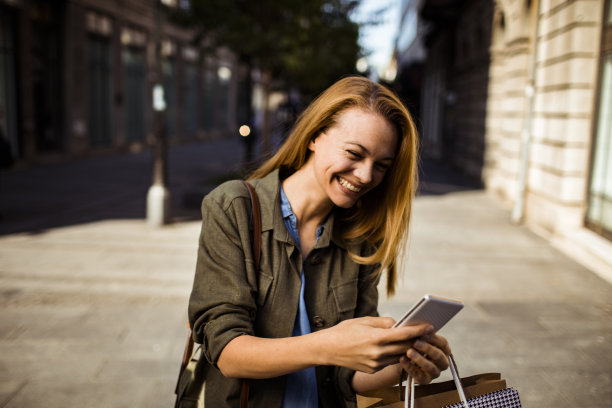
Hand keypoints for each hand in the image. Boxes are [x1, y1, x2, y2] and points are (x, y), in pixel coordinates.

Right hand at [319, 316, 434, 373]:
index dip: (418, 330)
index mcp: (375, 338)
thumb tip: (399, 323)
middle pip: (405, 347)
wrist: (328, 349)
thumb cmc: (344, 331)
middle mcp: (377, 353)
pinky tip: (399, 349)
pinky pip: (390, 362)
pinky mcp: (373, 369)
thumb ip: (383, 322)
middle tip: (427, 333)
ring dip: (409, 349)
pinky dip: (396, 355)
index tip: (429, 326)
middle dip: (417, 340)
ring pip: (399, 356)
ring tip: (416, 340)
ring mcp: (375, 363)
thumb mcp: (364, 321)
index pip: (403, 334)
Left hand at [399, 333, 450, 383]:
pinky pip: (419, 375)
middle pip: (439, 356)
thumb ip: (419, 331)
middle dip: (427, 348)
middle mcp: (442, 362)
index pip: (443, 343)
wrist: (401, 358)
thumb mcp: (415, 336)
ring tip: (409, 352)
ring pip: (431, 367)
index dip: (434, 338)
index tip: (424, 333)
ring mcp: (435, 372)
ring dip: (420, 359)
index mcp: (443, 349)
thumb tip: (420, 325)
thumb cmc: (411, 344)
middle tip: (416, 342)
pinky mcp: (425, 380)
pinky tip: (402, 359)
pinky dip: (410, 367)